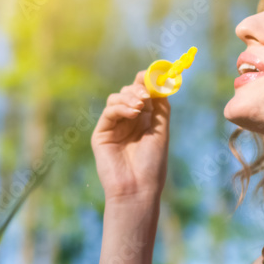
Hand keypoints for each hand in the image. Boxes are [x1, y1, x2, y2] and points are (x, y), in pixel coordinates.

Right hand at [91, 70, 170, 202]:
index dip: (147, 82)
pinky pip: (109, 111)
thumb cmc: (152, 164)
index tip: (154, 74)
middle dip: (138, 88)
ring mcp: (114, 126)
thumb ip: (160, 107)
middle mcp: (129, 121)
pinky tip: (132, 112)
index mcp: (145, 120)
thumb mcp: (161, 132)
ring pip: (117, 98)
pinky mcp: (102, 133)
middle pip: (129, 92)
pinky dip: (121, 107)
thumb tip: (160, 83)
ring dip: (129, 97)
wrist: (138, 188)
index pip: (143, 94)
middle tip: (146, 94)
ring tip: (140, 107)